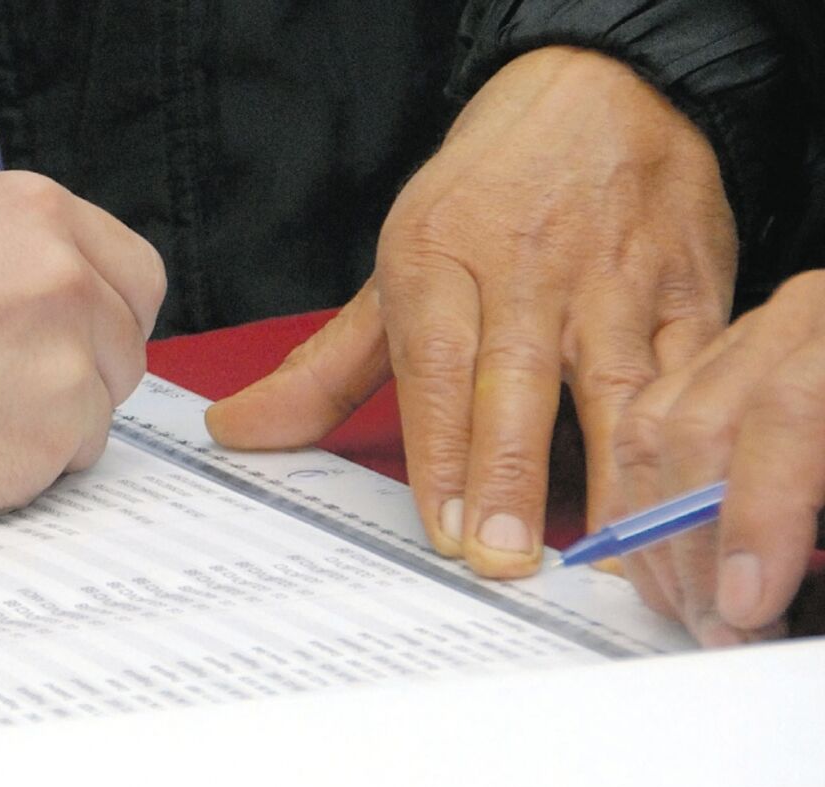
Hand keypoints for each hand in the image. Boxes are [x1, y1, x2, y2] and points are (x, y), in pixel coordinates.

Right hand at [0, 172, 164, 569]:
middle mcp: (64, 268)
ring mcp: (69, 346)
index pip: (135, 270)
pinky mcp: (60, 423)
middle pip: (130, 336)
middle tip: (19, 387)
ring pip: (108, 398)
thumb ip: (22, 264)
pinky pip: (81, 453)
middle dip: (92, 368)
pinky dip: (38, 464)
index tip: (75, 338)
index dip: (107, 314)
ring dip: (60, 419)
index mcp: (33, 210)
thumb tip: (78, 299)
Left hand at [206, 47, 736, 576]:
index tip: (441, 531)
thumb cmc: (486, 195)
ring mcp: (613, 278)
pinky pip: (691, 363)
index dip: (438, 452)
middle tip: (500, 557)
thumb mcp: (396, 265)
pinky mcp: (689, 287)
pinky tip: (683, 492)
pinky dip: (687, 428)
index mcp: (440, 258)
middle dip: (507, 471)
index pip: (432, 366)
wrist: (601, 89)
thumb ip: (323, 367)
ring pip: (612, 381)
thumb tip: (235, 431)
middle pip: (514, 379)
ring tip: (603, 555)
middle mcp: (526, 269)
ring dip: (608, 470)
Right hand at [614, 270, 824, 645]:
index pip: (789, 411)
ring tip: (694, 610)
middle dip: (698, 546)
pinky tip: (671, 565)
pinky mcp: (714, 367)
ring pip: (654, 427)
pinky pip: (643, 430)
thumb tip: (784, 605)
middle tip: (723, 631)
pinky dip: (642, 506)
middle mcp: (800, 319)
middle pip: (702, 423)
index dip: (760, 515)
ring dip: (658, 537)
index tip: (749, 606)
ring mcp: (748, 338)